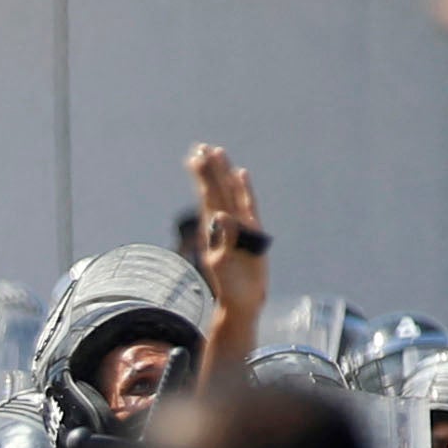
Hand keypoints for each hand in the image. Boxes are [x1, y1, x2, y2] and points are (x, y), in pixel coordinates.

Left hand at [187, 145, 269, 321]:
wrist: (241, 300)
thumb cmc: (229, 285)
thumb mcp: (222, 262)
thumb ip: (223, 238)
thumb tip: (220, 215)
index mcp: (213, 228)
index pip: (207, 194)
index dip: (202, 174)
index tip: (195, 155)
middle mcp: (224, 222)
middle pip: (216, 189)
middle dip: (209, 168)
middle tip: (201, 147)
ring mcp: (238, 225)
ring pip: (229, 193)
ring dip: (223, 173)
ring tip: (217, 153)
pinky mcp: (251, 231)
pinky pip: (247, 205)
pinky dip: (243, 189)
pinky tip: (241, 174)